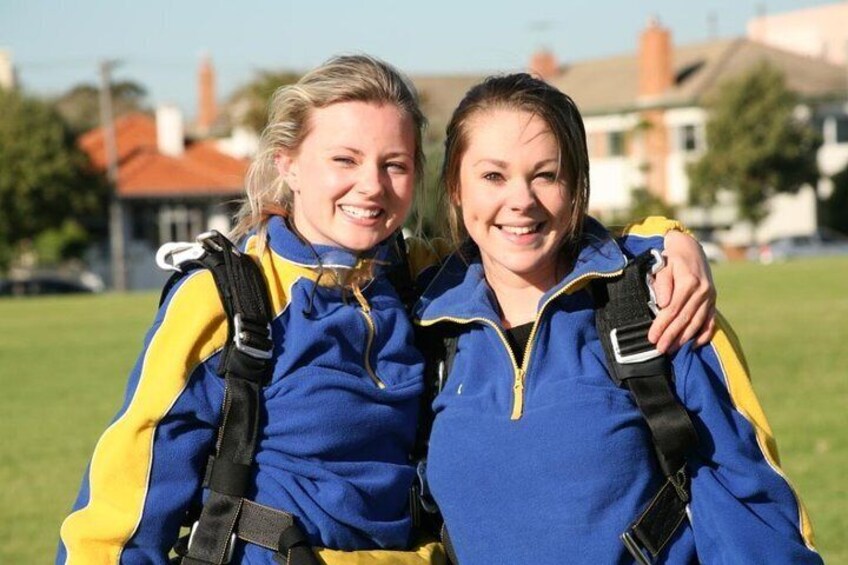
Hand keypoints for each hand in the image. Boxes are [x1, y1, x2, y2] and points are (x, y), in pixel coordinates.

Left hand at [648, 230, 716, 352]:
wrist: (690, 248)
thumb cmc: (671, 259)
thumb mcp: (663, 265)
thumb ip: (662, 284)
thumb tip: (662, 304)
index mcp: (689, 282)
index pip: (673, 309)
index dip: (662, 325)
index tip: (652, 338)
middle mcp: (702, 291)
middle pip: (685, 319)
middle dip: (671, 336)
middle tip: (660, 349)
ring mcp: (710, 296)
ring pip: (697, 322)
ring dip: (684, 338)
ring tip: (672, 349)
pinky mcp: (713, 300)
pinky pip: (710, 320)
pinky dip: (704, 334)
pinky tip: (694, 345)